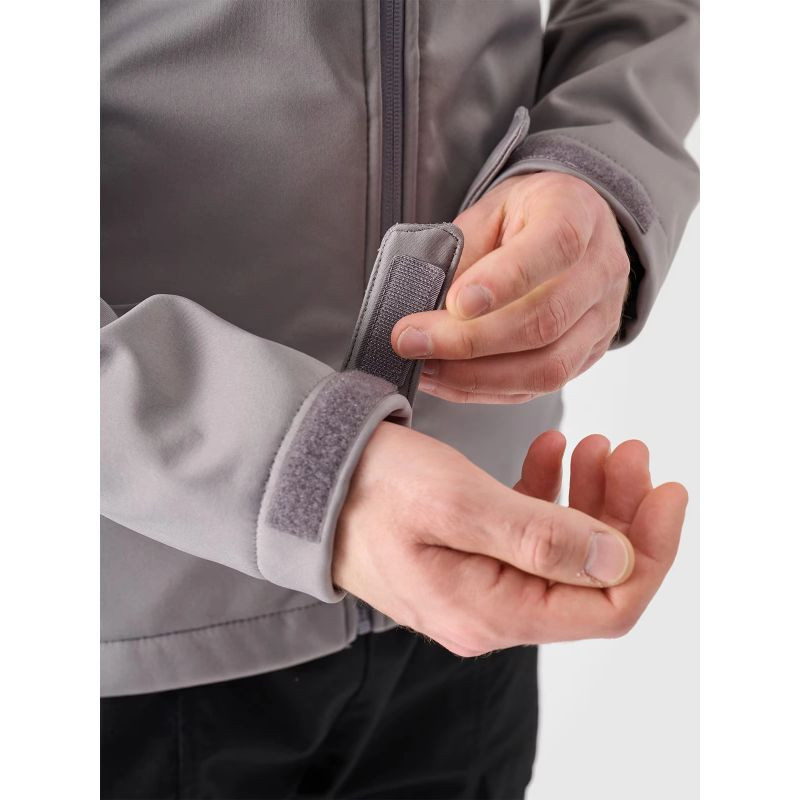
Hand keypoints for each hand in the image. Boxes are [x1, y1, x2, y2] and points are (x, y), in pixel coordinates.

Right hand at [333, 423, 686, 655]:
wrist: (305, 479)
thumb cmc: (370, 487)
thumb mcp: (460, 504)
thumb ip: (542, 539)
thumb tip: (620, 560)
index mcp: (491, 612)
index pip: (606, 608)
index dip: (649, 552)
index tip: (666, 491)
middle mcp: (490, 613)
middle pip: (588, 578)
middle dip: (622, 514)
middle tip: (628, 450)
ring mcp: (478, 587)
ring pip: (562, 552)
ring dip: (588, 498)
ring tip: (594, 443)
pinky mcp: (467, 559)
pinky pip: (527, 536)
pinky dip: (549, 494)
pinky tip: (551, 451)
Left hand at [391, 172, 629, 402]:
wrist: (572, 230)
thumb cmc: (522, 218)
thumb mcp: (490, 211)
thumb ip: (464, 249)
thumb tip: (427, 304)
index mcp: (577, 214)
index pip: (555, 246)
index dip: (505, 280)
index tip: (454, 303)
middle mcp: (601, 270)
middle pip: (545, 319)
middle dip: (469, 340)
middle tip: (412, 341)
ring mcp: (601, 320)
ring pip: (547, 367)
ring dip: (475, 376)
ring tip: (423, 368)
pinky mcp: (587, 356)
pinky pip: (537, 388)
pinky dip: (483, 390)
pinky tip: (443, 380)